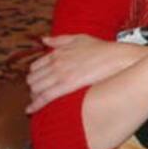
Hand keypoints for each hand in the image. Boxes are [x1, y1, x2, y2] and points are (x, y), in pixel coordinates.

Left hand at [26, 35, 147, 113]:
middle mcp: (55, 63)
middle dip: (33, 86)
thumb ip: (60, 40)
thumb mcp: (80, 38)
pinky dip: (35, 104)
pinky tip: (30, 110)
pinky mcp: (66, 85)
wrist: (117, 58)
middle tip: (38, 94)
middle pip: (33, 78)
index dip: (35, 75)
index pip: (35, 66)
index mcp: (57, 53)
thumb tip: (44, 40)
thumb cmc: (103, 49)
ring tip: (36, 102)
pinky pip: (45, 96)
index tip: (38, 82)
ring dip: (34, 96)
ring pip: (36, 88)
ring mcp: (60, 74)